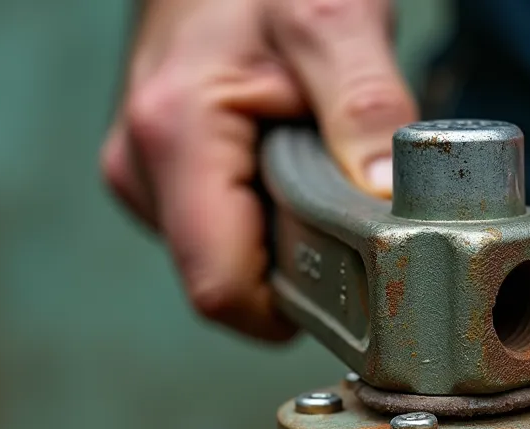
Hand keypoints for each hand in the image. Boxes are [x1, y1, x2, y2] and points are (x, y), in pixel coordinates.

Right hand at [100, 0, 415, 339]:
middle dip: (302, 260)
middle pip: (232, 280)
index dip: (297, 301)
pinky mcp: (161, 179)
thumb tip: (387, 197)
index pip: (223, 290)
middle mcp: (141, 169)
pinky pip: (226, 231)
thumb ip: (365, 106)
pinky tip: (291, 156)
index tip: (359, 271)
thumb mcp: (335, 20)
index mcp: (174, 137)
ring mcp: (146, 177)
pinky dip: (271, 210)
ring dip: (288, 231)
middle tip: (349, 192)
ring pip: (231, 260)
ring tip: (317, 157)